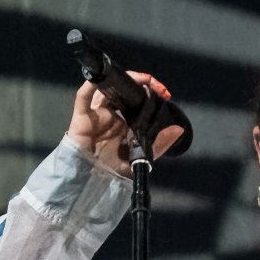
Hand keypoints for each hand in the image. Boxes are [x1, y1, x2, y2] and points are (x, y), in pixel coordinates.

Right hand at [67, 70, 186, 174]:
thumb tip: (179, 129)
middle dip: (139, 83)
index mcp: (124, 122)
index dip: (149, 93)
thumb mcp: (141, 158)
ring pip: (105, 88)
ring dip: (121, 80)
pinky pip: (83, 97)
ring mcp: (95, 113)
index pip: (135, 100)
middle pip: (121, 90)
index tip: (165, 93)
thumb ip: (158, 144)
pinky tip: (103, 78)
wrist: (90, 180)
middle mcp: (110, 114)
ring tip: (140, 80)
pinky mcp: (81, 117)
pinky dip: (91, 85)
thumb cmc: (111, 170)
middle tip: (155, 85)